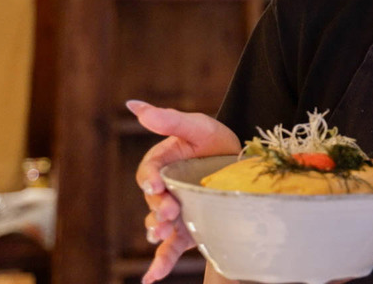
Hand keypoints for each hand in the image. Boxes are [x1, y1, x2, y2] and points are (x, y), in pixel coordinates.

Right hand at [127, 99, 240, 283]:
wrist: (240, 161)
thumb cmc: (212, 140)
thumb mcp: (195, 126)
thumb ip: (168, 119)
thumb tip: (133, 105)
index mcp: (161, 164)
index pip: (148, 172)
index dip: (150, 178)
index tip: (154, 183)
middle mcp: (163, 190)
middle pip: (153, 201)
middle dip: (158, 206)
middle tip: (168, 209)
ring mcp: (174, 211)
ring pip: (158, 225)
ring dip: (157, 231)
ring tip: (160, 233)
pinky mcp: (186, 230)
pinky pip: (170, 249)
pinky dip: (159, 264)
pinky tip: (152, 278)